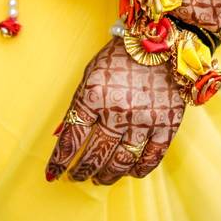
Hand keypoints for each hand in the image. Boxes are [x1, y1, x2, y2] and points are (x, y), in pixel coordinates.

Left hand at [45, 38, 184, 184]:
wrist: (162, 42)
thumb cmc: (121, 57)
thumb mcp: (91, 75)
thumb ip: (79, 106)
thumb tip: (63, 136)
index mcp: (94, 95)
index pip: (72, 137)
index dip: (60, 160)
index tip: (54, 173)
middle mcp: (118, 110)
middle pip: (96, 153)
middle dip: (82, 170)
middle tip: (77, 177)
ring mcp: (144, 119)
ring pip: (121, 161)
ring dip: (107, 175)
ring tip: (99, 179)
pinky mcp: (167, 124)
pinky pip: (151, 158)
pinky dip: (138, 170)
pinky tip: (129, 172)